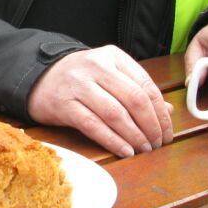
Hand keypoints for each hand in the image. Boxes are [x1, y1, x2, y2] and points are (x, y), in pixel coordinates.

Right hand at [27, 46, 172, 156]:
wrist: (39, 77)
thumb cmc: (82, 79)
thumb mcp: (110, 75)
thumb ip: (137, 90)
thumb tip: (168, 112)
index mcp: (112, 56)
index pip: (146, 85)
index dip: (161, 113)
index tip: (167, 132)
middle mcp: (96, 66)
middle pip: (134, 99)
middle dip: (151, 126)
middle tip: (157, 144)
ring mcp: (78, 84)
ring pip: (115, 113)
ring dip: (134, 136)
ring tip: (143, 149)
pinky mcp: (64, 104)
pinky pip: (93, 125)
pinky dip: (112, 140)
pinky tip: (125, 151)